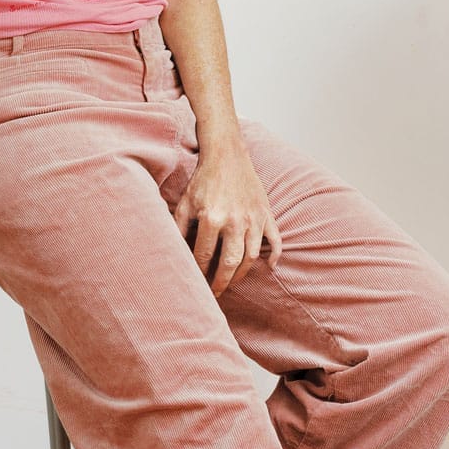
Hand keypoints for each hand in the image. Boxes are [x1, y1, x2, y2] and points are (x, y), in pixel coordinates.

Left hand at [173, 143, 281, 296]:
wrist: (226, 155)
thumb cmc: (203, 179)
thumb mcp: (185, 202)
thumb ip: (178, 227)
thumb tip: (172, 251)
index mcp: (211, 218)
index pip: (204, 255)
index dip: (200, 272)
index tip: (196, 283)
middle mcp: (234, 221)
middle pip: (230, 262)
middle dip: (222, 281)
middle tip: (216, 293)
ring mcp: (253, 218)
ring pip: (251, 256)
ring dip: (243, 273)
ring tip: (233, 281)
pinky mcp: (266, 213)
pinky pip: (275, 239)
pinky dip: (275, 255)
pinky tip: (269, 267)